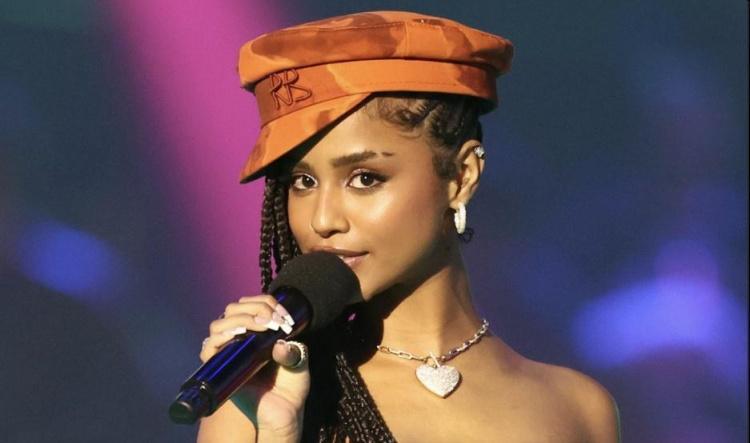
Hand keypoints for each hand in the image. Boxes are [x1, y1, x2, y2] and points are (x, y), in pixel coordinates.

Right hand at [200, 295, 309, 441]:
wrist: (284, 413)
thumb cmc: (291, 387)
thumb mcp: (299, 362)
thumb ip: (294, 350)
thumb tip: (279, 343)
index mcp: (258, 331)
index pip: (252, 304)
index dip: (267, 303)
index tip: (284, 316)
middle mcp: (241, 338)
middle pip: (234, 309)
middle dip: (256, 309)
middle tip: (274, 323)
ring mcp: (229, 352)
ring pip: (219, 324)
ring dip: (240, 319)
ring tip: (260, 327)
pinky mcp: (219, 368)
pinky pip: (209, 348)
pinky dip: (220, 338)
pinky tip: (238, 336)